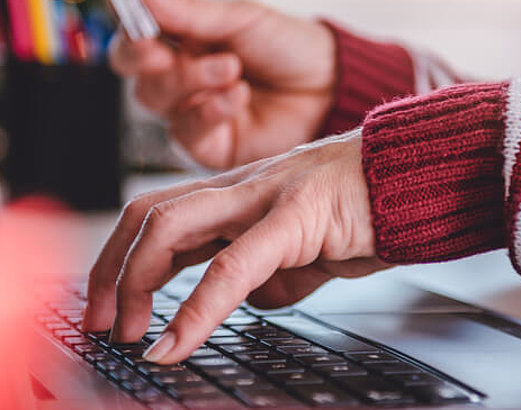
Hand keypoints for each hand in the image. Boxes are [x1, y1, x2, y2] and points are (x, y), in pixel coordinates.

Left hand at [81, 130, 386, 363]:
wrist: (417, 177)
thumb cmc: (362, 207)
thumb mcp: (302, 248)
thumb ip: (268, 272)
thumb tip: (245, 304)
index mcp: (235, 193)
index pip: (154, 215)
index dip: (119, 261)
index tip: (107, 309)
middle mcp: (238, 187)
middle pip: (145, 214)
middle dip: (110, 272)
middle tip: (103, 325)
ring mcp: (263, 195)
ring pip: (172, 225)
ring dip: (137, 285)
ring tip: (131, 334)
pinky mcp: (296, 215)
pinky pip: (232, 264)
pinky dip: (196, 309)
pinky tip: (178, 342)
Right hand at [110, 0, 336, 169]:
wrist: (330, 88)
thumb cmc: (287, 47)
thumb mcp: (240, 19)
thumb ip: (188, 10)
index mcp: (183, 37)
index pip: (135, 32)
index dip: (128, 26)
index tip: (135, 18)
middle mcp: (180, 75)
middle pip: (133, 69)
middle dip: (146, 57)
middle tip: (166, 50)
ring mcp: (191, 111)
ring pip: (155, 98)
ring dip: (189, 79)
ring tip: (232, 68)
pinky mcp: (208, 145)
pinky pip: (186, 131)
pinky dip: (210, 110)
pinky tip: (239, 96)